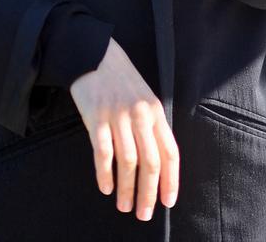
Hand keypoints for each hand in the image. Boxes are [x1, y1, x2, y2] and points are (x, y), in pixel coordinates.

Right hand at [69, 36, 179, 220]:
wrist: (94, 52)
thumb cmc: (120, 78)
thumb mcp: (143, 96)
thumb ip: (150, 124)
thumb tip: (157, 162)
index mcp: (155, 110)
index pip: (170, 152)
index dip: (171, 180)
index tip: (168, 202)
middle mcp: (140, 115)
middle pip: (150, 163)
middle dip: (148, 193)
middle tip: (144, 214)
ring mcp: (117, 116)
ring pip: (128, 162)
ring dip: (127, 189)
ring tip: (124, 206)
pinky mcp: (96, 117)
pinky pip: (103, 153)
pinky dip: (105, 174)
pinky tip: (106, 188)